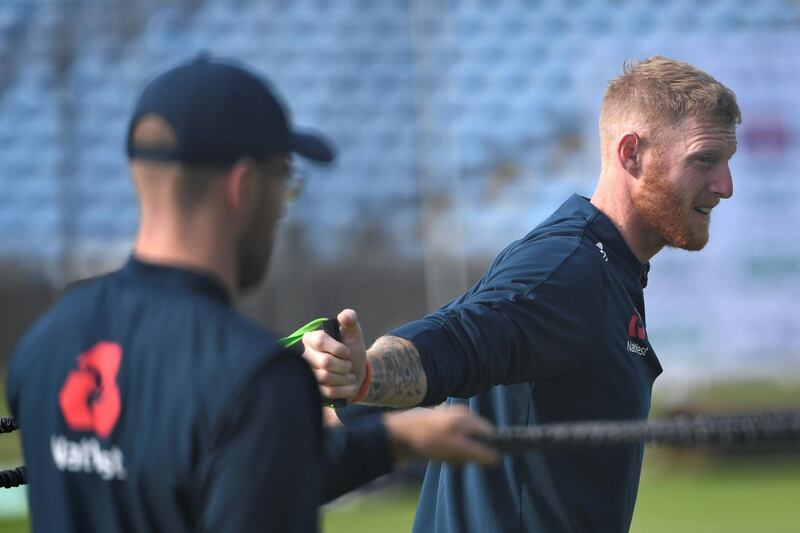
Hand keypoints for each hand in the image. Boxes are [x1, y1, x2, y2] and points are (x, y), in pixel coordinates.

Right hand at [302, 309, 366, 400]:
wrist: (356, 374)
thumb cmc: (351, 351)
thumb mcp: (353, 334)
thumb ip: (350, 320)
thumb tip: (345, 316)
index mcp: (311, 339)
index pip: (319, 340)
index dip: (338, 348)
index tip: (347, 352)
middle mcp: (304, 356)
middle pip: (324, 362)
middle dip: (344, 365)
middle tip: (349, 365)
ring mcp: (307, 375)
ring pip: (326, 377)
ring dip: (345, 377)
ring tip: (349, 375)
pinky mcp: (313, 391)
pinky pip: (328, 392)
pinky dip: (344, 389)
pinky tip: (349, 386)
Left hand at [383, 406, 498, 465]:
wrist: (397, 436)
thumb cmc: (429, 439)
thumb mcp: (457, 447)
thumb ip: (479, 452)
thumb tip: (497, 458)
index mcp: (466, 416)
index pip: (488, 431)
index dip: (490, 446)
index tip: (484, 459)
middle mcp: (458, 416)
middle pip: (476, 439)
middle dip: (470, 453)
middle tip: (458, 458)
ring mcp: (447, 423)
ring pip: (462, 445)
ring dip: (457, 455)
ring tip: (446, 457)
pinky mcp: (436, 432)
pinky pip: (450, 446)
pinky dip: (447, 454)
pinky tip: (438, 456)